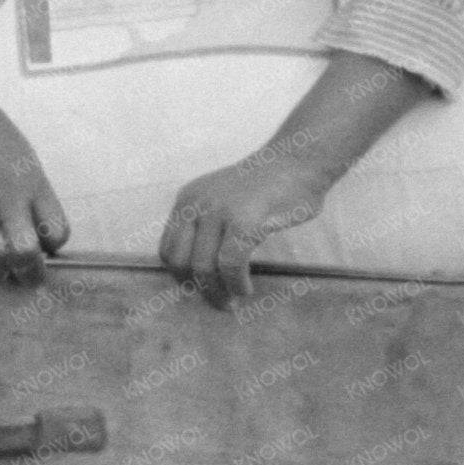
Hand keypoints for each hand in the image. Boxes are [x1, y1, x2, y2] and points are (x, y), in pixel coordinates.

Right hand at [0, 110, 68, 283]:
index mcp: (35, 186)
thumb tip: (40, 242)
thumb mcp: (29, 166)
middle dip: (29, 273)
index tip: (45, 247)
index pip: (58, 233)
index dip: (53, 247)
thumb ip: (36, 202)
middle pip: (25, 252)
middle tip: (24, 274)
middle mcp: (8, 197)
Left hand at [160, 148, 339, 306]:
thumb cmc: (265, 187)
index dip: (182, 277)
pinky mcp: (243, 220)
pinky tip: (246, 289)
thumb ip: (206, 227)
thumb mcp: (221, 201)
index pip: (168, 250)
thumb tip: (199, 274)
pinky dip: (236, 284)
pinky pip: (231, 264)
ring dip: (218, 293)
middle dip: (198, 290)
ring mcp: (218, 211)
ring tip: (234, 300)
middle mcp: (195, 203)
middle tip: (219, 302)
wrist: (295, 162)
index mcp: (187, 200)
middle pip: (181, 262)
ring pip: (203, 267)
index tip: (201, 290)